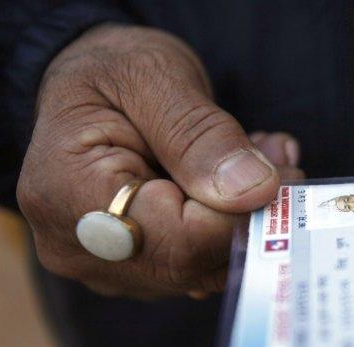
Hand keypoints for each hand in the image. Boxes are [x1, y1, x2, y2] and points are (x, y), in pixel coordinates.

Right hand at [17, 24, 302, 299]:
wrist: (93, 83)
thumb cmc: (115, 71)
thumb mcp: (155, 78)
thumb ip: (201, 136)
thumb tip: (254, 191)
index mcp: (68, 193)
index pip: (176, 241)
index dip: (241, 217)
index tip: (285, 176)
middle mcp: (80, 246)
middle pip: (191, 265)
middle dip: (251, 217)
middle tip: (284, 163)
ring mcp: (107, 265)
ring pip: (203, 269)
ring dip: (247, 218)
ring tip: (262, 156)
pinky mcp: (137, 266)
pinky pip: (199, 263)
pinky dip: (232, 224)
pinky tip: (241, 178)